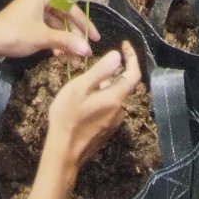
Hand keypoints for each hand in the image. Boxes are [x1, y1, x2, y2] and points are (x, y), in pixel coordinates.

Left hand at [0, 0, 100, 65]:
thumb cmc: (14, 33)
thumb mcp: (42, 37)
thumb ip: (66, 42)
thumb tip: (88, 50)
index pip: (71, 9)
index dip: (84, 26)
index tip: (96, 40)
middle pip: (65, 18)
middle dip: (73, 38)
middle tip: (83, 55)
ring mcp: (36, 8)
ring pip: (58, 26)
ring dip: (65, 43)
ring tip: (73, 61)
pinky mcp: (31, 20)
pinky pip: (49, 29)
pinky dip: (55, 42)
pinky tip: (61, 57)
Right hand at [45, 44, 142, 171]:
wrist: (64, 153)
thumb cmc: (68, 117)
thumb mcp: (80, 88)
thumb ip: (100, 71)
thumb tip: (118, 55)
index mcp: (116, 98)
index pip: (134, 74)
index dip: (132, 57)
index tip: (124, 45)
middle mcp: (120, 110)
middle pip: (124, 85)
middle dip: (112, 72)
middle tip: (93, 67)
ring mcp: (114, 122)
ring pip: (115, 96)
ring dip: (105, 86)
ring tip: (84, 85)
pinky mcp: (107, 130)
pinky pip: (110, 107)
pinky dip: (102, 98)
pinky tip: (84, 102)